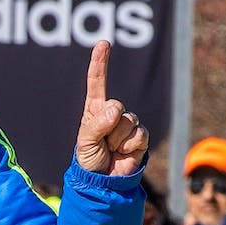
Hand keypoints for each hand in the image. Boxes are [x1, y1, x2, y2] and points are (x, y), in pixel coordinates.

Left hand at [72, 41, 147, 176]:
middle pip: (116, 106)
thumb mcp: (86, 141)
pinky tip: (123, 152)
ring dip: (117, 139)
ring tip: (111, 149)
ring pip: (128, 121)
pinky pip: (138, 134)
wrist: (104, 180)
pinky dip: (129, 145)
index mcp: (95, 109)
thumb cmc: (90, 159)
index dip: (100, 63)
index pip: (97, 83)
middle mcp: (112, 113)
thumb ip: (98, 124)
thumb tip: (116, 110)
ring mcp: (127, 123)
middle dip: (107, 126)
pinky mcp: (140, 136)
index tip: (103, 44)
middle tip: (102, 143)